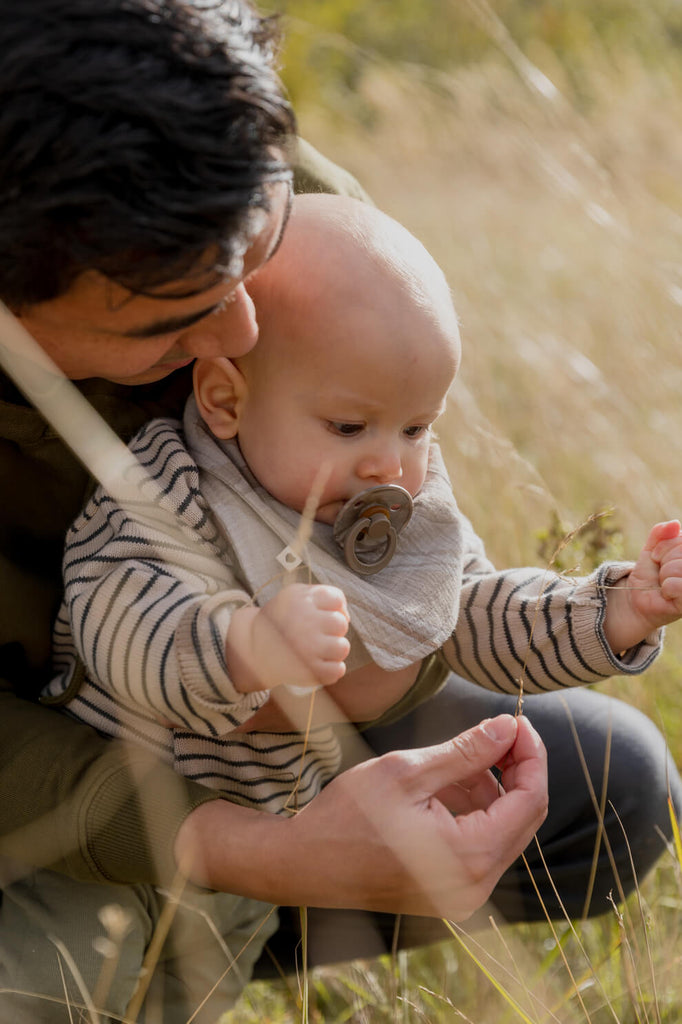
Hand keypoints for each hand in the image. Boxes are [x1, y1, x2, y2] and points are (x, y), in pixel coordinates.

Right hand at [176, 714, 547, 919]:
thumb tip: (509, 726)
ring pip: (502, 830)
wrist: (301, 863)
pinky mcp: (447, 891)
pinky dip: (474, 810)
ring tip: (461, 755)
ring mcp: (462, 894)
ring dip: (493, 788)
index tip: (516, 720)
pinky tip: (448, 784)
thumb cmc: (346, 815)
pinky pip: (479, 845)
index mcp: (469, 858)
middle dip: (516, 769)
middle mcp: (475, 886)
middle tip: (500, 728)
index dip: (531, 756)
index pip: (529, 801)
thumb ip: (466, 750)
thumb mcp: (407, 770)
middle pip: (523, 818)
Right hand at [225, 584, 349, 692]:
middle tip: (316, 634)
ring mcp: (308, 648)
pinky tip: (318, 664)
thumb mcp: (293, 596)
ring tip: (318, 649)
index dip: (335, 608)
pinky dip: (332, 669)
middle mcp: (305, 622)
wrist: (253, 650)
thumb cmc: (280, 621)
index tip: (321, 614)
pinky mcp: (309, 671)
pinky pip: (338, 670)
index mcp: (301, 600)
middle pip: (341, 624)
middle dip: (333, 629)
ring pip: (343, 648)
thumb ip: (321, 595)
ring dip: (334, 649)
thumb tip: (346, 615)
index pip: (337, 599)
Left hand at [604, 520, 681, 652]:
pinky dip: (667, 588)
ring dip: (664, 575)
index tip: (656, 557)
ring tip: (663, 583)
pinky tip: (667, 593)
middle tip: (660, 572)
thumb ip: (660, 534)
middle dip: (663, 560)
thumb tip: (674, 524)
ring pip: (679, 568)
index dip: (664, 547)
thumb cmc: (648, 573)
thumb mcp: (651, 549)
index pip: (681, 539)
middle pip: (681, 552)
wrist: (637, 597)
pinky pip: (679, 586)